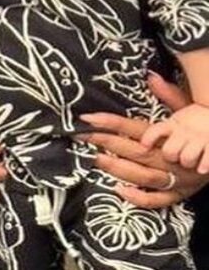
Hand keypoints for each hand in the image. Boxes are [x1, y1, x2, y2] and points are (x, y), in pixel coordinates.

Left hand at [76, 72, 208, 207]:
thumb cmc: (203, 131)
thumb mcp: (189, 112)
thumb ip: (169, 95)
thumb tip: (151, 76)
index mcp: (173, 137)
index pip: (137, 128)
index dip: (112, 122)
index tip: (88, 118)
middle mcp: (172, 159)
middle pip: (136, 151)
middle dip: (106, 143)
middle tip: (80, 135)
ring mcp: (177, 178)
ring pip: (144, 176)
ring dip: (118, 168)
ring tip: (94, 158)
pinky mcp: (181, 194)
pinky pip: (158, 200)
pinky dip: (140, 198)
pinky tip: (119, 190)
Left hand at [142, 104, 208, 172]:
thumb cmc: (201, 117)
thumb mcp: (182, 111)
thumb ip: (167, 107)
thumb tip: (152, 90)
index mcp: (175, 123)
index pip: (156, 130)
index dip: (148, 139)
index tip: (144, 147)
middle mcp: (186, 131)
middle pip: (169, 151)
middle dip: (171, 157)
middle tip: (175, 156)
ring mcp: (201, 139)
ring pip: (186, 159)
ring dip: (187, 163)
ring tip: (190, 162)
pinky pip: (205, 162)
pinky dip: (203, 166)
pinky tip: (201, 168)